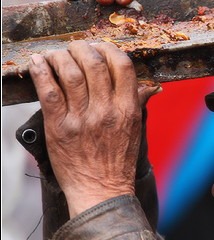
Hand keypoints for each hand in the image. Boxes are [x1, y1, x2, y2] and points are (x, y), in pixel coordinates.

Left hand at [28, 41, 161, 216]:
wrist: (101, 191)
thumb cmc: (118, 163)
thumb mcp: (135, 130)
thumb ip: (138, 104)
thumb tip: (150, 87)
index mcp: (127, 109)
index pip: (122, 65)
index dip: (109, 49)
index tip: (99, 48)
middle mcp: (106, 111)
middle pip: (94, 64)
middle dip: (82, 48)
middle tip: (75, 48)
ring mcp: (82, 119)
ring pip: (70, 73)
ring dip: (60, 56)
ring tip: (55, 54)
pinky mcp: (59, 128)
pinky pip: (49, 93)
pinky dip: (41, 73)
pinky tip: (38, 64)